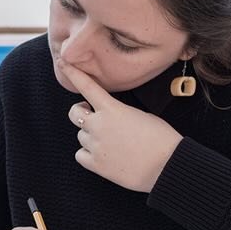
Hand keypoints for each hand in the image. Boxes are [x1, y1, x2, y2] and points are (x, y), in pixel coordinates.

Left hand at [60, 61, 183, 192]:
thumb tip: (110, 119)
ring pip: (81, 136)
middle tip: (94, 117)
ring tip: (111, 143)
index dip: (72, 73)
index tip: (62, 63)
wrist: (168, 166)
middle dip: (82, 113)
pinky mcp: (96, 165)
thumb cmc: (161, 139)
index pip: (87, 86)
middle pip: (75, 113)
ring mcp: (96, 145)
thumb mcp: (141, 115)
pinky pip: (80, 155)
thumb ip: (119, 113)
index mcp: (112, 109)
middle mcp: (99, 125)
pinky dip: (87, 154)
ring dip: (91, 136)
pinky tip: (103, 155)